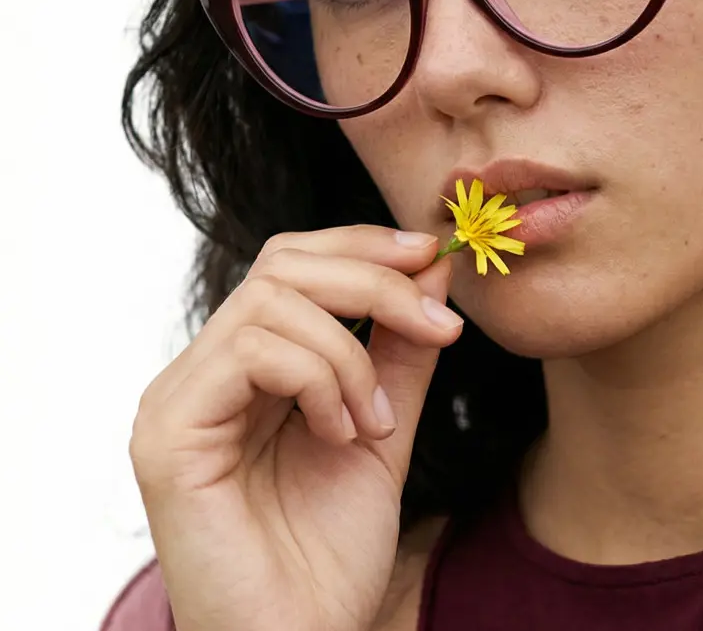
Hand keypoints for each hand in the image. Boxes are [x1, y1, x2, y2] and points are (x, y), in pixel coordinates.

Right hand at [128, 225, 462, 630]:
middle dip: (374, 281)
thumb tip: (433, 267)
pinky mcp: (167, 432)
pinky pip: (252, 351)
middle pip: (282, 265)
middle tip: (438, 325)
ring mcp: (177, 399)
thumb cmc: (332, 552)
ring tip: (377, 423)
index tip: (433, 255)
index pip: (293, 263)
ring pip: (271, 300)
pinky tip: (340, 434)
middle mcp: (202, 372)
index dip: (363, 246)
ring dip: (351, 354)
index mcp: (245, 367)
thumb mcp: (384, 427)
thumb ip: (401, 350)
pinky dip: (319, 379)